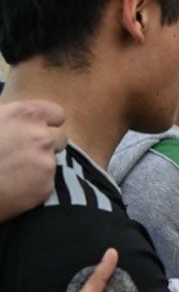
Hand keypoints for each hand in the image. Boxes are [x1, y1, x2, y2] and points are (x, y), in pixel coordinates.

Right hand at [0, 100, 67, 221]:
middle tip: (23, 152)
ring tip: (13, 170)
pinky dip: (34, 184)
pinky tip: (14, 185)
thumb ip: (3, 109)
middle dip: (46, 144)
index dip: (46, 122)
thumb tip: (7, 105)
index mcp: (26, 115)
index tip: (36, 129)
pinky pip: (47, 182)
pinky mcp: (45, 186)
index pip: (56, 114)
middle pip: (60, 138)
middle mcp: (42, 136)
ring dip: (39, 164)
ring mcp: (46, 162)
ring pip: (53, 161)